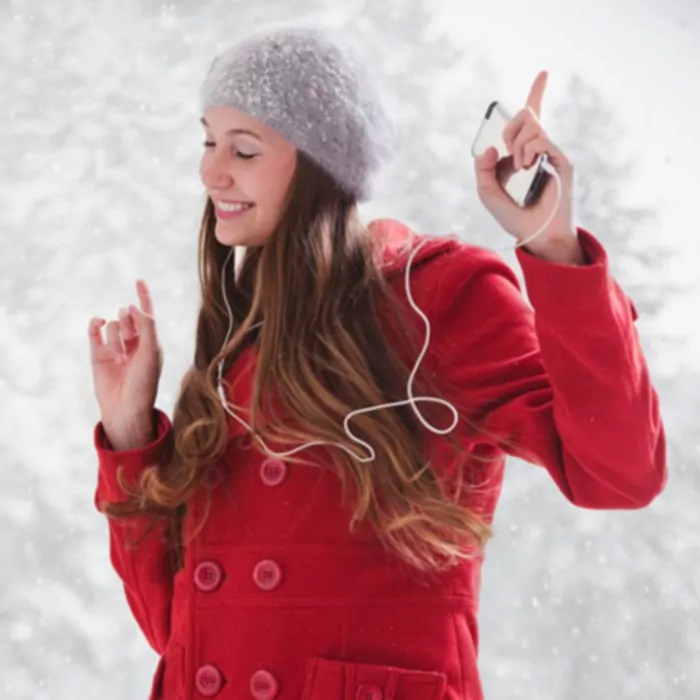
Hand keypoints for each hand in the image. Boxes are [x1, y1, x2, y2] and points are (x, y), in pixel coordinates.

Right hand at [88, 280, 162, 444]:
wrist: (126, 409)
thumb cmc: (145, 383)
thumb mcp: (151, 352)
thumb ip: (145, 326)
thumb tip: (131, 306)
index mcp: (151, 344)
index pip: (147, 316)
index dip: (144, 298)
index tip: (139, 280)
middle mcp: (134, 346)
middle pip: (129, 318)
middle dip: (129, 317)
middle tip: (130, 328)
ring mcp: (115, 350)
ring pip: (114, 326)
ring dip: (117, 331)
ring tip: (120, 352)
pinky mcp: (98, 357)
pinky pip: (95, 333)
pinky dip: (96, 325)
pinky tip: (98, 322)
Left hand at [474, 71, 577, 255]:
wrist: (535, 235)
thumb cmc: (514, 216)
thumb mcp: (486, 193)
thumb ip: (482, 169)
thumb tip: (491, 148)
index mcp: (524, 152)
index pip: (533, 117)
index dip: (537, 93)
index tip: (544, 73)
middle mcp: (540, 150)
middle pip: (527, 114)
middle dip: (511, 126)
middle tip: (509, 154)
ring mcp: (552, 154)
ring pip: (532, 124)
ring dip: (518, 143)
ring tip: (520, 166)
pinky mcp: (562, 161)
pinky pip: (541, 139)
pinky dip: (528, 150)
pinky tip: (526, 167)